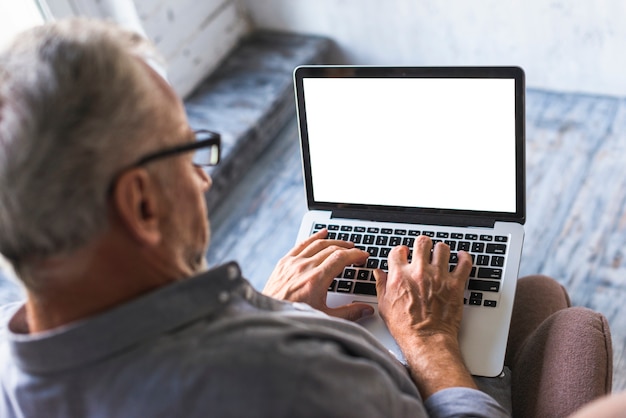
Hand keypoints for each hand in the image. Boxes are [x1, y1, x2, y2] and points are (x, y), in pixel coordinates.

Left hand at [263, 229, 374, 320]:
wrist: (269, 320)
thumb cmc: (295, 318)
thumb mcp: (325, 318)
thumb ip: (349, 313)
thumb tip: (366, 309)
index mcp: (316, 280)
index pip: (341, 258)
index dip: (355, 255)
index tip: (363, 256)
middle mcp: (304, 268)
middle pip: (331, 249)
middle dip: (348, 249)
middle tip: (357, 253)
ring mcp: (292, 263)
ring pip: (317, 244)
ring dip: (334, 242)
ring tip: (344, 244)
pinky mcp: (283, 263)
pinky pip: (301, 244)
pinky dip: (314, 237)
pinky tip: (321, 234)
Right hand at [374, 235, 474, 397]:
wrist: (426, 341)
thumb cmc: (406, 328)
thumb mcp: (385, 306)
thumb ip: (381, 286)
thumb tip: (379, 274)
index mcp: (400, 276)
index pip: (398, 251)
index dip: (401, 251)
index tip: (403, 254)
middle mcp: (419, 272)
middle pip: (422, 243)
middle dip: (422, 244)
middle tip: (423, 249)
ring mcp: (438, 277)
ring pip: (442, 249)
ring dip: (440, 250)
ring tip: (440, 254)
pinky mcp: (455, 285)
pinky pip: (464, 264)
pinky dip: (464, 258)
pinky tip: (461, 257)